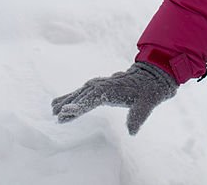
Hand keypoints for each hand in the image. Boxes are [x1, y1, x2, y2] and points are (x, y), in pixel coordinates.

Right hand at [50, 62, 177, 134]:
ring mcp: (101, 84)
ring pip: (80, 93)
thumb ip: (138, 116)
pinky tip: (66, 103)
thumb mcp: (147, 104)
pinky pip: (84, 92)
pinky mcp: (101, 85)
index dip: (78, 108)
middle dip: (68, 105)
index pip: (91, 100)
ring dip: (68, 100)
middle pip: (82, 97)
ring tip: (53, 109)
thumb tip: (132, 131)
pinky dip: (74, 97)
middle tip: (56, 115)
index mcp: (110, 90)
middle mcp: (102, 85)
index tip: (65, 113)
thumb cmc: (149, 90)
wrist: (153, 74)